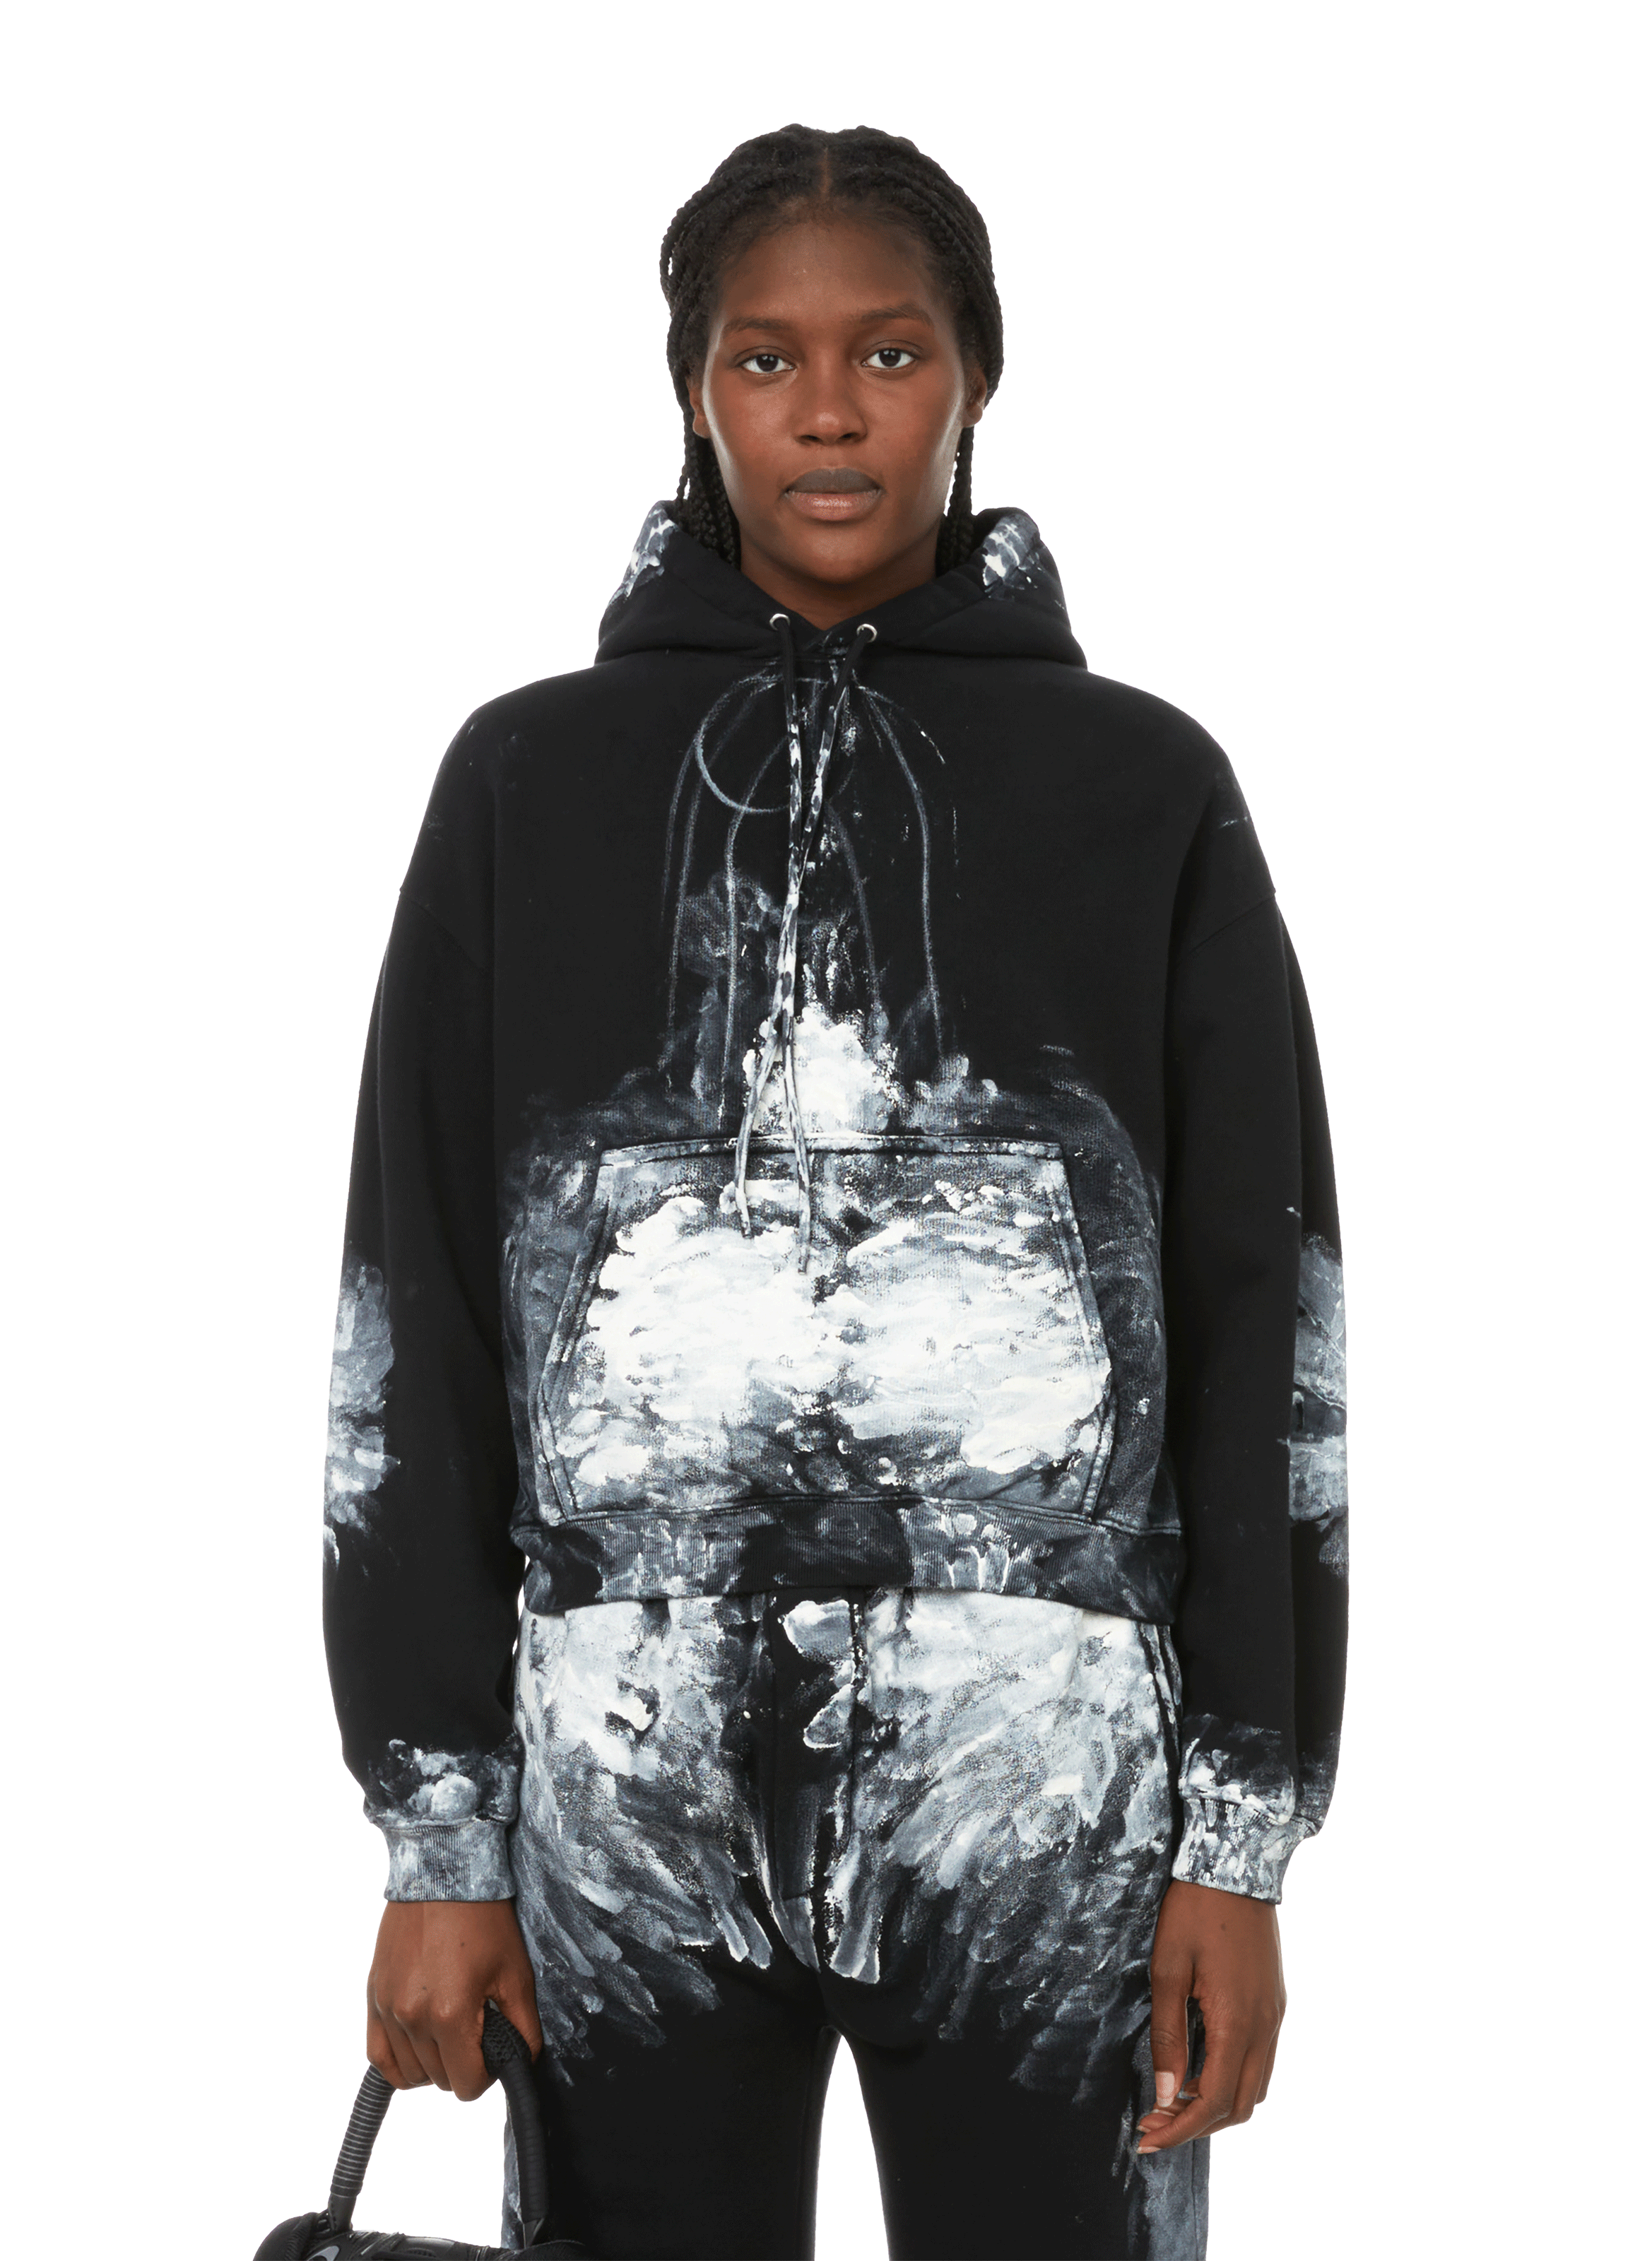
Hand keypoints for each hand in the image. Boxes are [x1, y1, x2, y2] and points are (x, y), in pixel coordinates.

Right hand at [366, 1898, 542, 2101]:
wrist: (443, 1874)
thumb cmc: (484, 1920)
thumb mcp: (516, 1974)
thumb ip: (523, 2028)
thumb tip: (523, 2063)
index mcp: (450, 2015)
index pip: (466, 2085)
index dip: (486, 2074)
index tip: (494, 2050)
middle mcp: (412, 2018)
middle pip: (438, 2080)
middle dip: (462, 2065)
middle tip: (476, 2032)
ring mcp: (387, 2008)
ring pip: (409, 2073)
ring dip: (432, 2064)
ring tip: (450, 2033)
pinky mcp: (374, 1996)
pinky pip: (378, 2055)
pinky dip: (398, 2061)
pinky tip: (418, 2046)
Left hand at [1137, 1879, 1285, 2153]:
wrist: (1236, 1865)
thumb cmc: (1194, 1912)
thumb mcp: (1168, 1970)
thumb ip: (1169, 2036)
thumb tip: (1167, 2096)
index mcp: (1238, 2022)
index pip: (1214, 2101)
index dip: (1181, 2129)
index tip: (1147, 2138)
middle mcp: (1265, 2028)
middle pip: (1240, 2105)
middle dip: (1197, 2124)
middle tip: (1154, 2122)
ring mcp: (1275, 2017)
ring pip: (1254, 2088)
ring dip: (1216, 2105)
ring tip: (1172, 2101)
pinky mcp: (1274, 2004)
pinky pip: (1259, 2062)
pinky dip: (1231, 2080)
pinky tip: (1199, 2070)